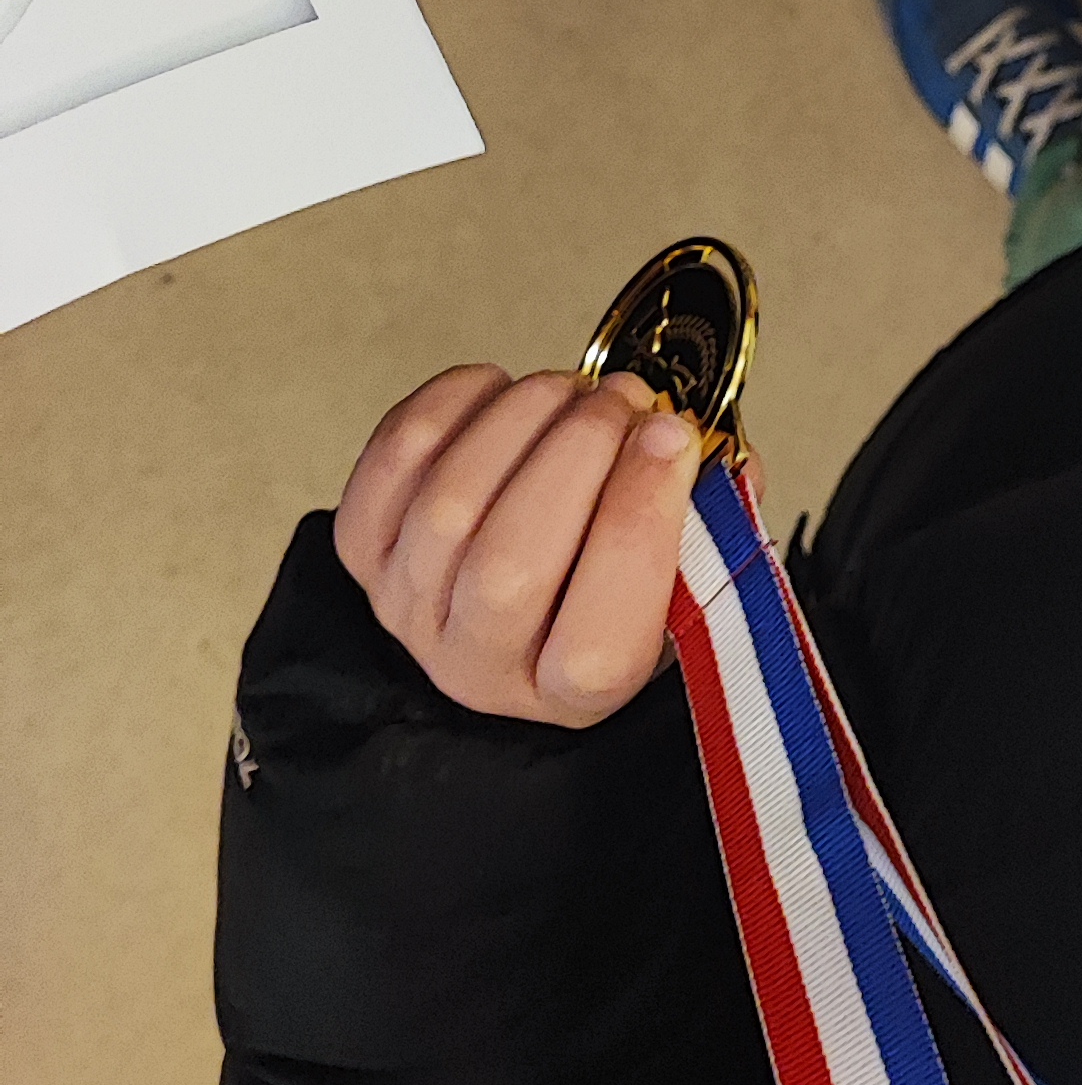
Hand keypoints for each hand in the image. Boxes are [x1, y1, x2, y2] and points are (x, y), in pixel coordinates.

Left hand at [334, 361, 743, 724]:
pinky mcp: (364, 553)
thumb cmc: (613, 582)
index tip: (675, 435)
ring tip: (575, 389)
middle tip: (627, 398)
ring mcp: (409, 611)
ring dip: (524, 418)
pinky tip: (499, 389)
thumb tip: (714, 461)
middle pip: (509, 567)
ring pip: (449, 506)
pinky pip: (391, 466)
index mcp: (573, 695)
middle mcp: (479, 669)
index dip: (639, 522)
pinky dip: (447, 406)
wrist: (521, 598)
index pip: (596, 643)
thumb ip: (714, 526)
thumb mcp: (688, 580)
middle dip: (581, 452)